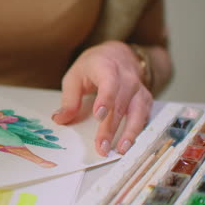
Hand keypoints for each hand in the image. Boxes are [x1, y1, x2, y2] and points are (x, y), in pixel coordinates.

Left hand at [52, 41, 152, 155]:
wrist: (118, 54)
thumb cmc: (93, 66)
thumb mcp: (74, 77)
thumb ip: (69, 99)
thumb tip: (60, 119)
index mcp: (106, 67)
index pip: (109, 83)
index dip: (106, 99)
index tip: (99, 115)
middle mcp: (127, 77)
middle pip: (120, 104)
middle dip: (111, 127)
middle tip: (101, 146)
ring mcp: (138, 89)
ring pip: (138, 111)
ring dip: (129, 132)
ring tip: (120, 149)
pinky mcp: (145, 99)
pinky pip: (145, 115)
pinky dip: (138, 130)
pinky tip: (129, 143)